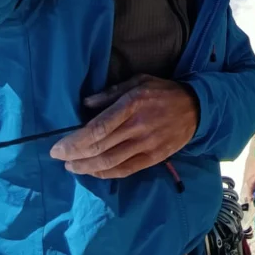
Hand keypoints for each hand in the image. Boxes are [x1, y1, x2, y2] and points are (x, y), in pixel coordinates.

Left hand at [50, 74, 198, 178]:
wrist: (196, 108)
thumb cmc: (163, 91)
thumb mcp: (138, 81)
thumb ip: (111, 92)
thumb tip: (85, 104)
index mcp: (133, 104)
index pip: (98, 128)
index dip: (75, 141)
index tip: (58, 147)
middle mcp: (139, 126)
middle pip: (100, 147)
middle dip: (75, 155)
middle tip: (59, 157)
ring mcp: (147, 144)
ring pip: (110, 162)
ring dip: (86, 168)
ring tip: (71, 167)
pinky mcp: (154, 157)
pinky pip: (126, 170)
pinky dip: (106, 174)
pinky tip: (93, 172)